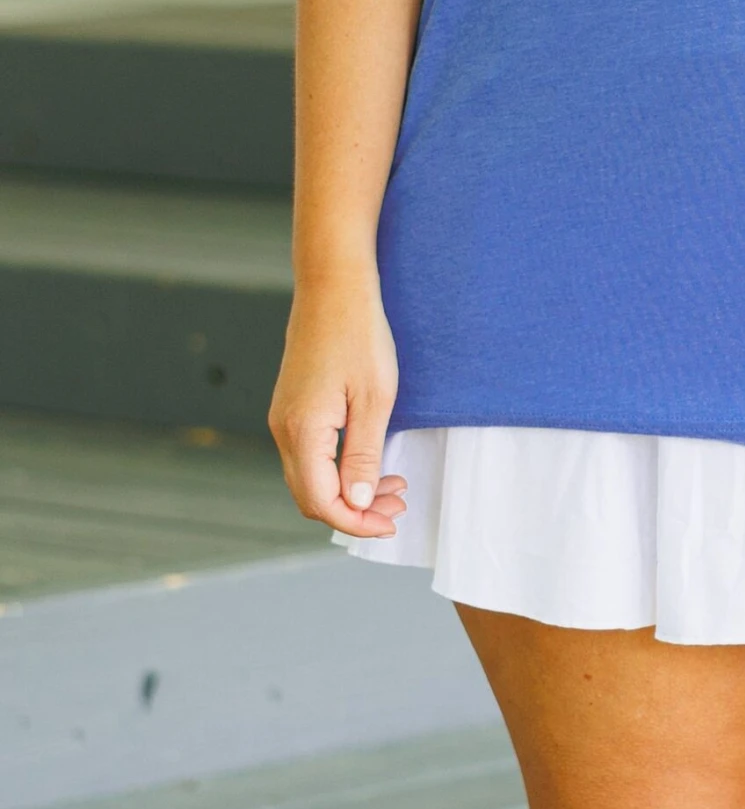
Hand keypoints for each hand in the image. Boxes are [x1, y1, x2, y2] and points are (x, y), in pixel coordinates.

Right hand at [269, 270, 406, 537]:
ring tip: (392, 485)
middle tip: (398, 504)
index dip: (357, 521)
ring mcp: (283, 418)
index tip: (391, 521)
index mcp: (303, 432)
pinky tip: (369, 461)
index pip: (322, 502)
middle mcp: (284, 430)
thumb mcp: (374, 399)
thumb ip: (363, 455)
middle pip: (311, 496)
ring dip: (347, 491)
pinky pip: (308, 456)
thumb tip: (355, 502)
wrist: (333, 287)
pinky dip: (337, 469)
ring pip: (309, 477)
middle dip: (354, 511)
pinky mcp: (291, 407)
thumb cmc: (359, 335)